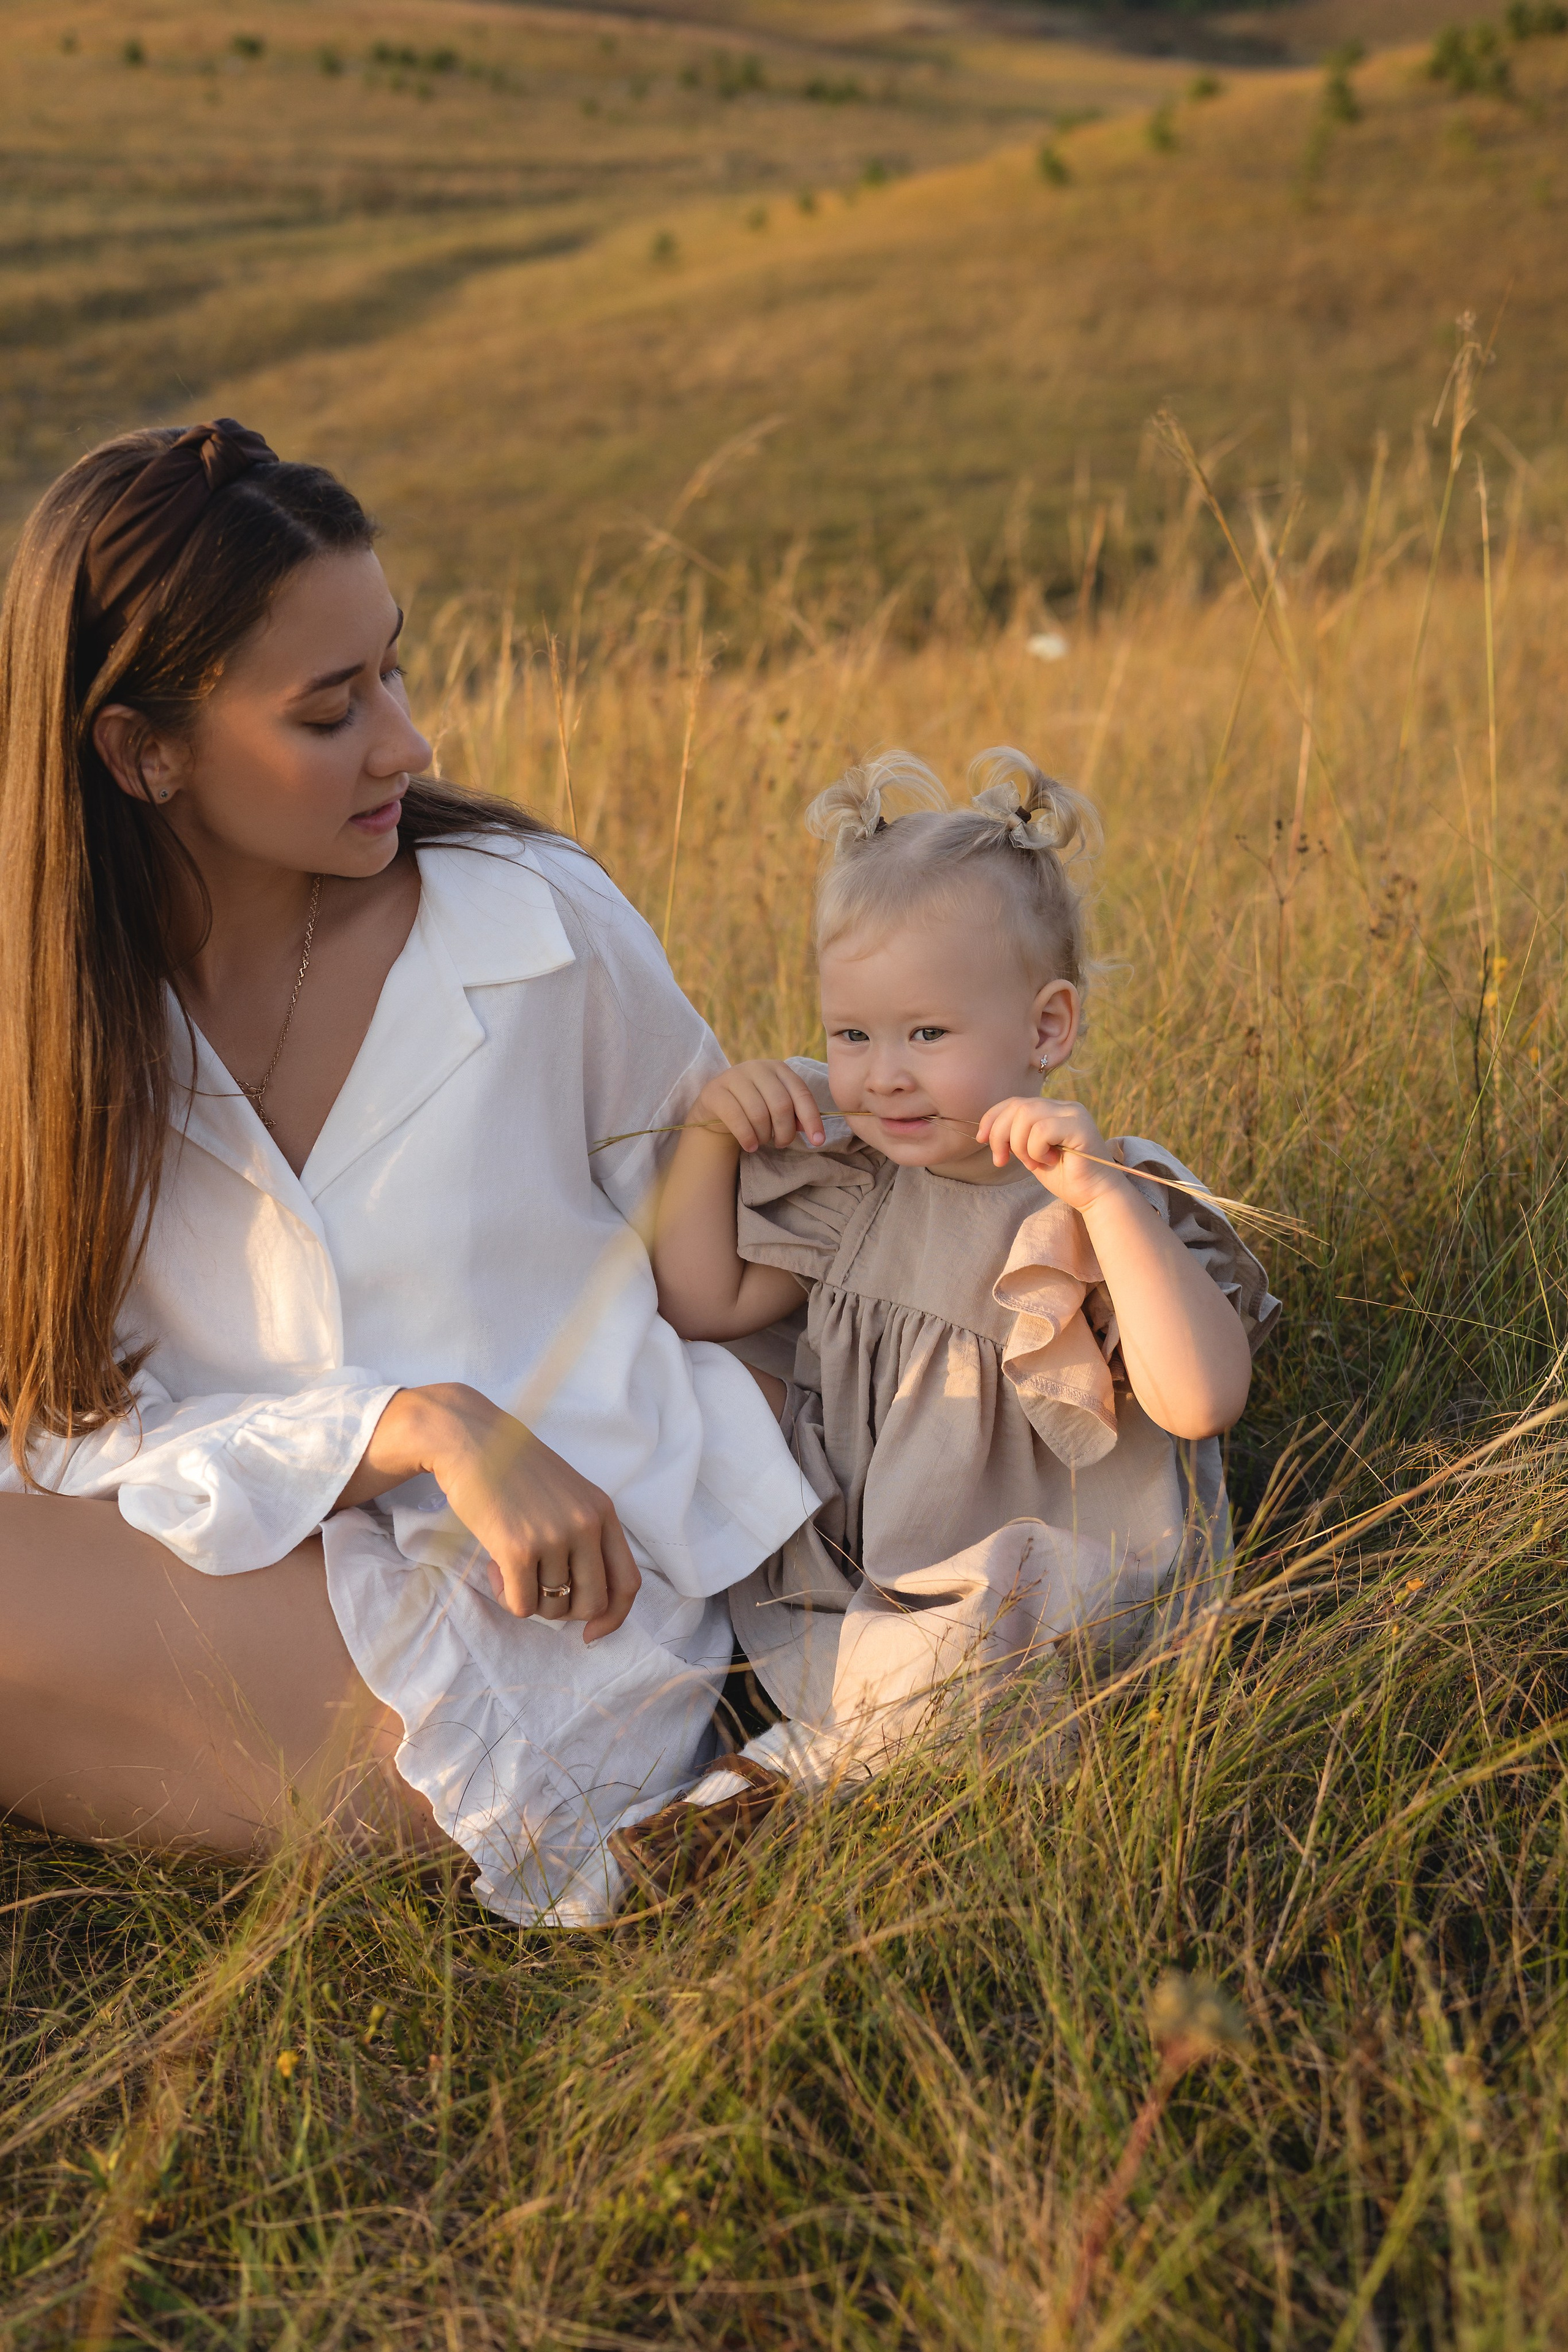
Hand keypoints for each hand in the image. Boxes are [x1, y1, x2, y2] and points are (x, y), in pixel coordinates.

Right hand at [348, 1385, 640, 1641]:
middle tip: (537, 1590)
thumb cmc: (512, 1469)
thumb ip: (583, 1535)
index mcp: (603, 1511)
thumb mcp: (567, 1494)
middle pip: (592, 1604)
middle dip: (564, 1611)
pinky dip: (506, 1598)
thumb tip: (582, 1600)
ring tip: (510, 1569)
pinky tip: (494, 1570)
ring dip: (529, 1600)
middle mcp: (586, 1525)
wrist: (469, 1441)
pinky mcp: (517, 1549)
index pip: (628, 1583)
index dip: (613, 1617)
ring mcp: (554, 1537)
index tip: (591, 1632)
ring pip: (552, 1607)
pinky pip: (522, 1605)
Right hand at [693, 1060, 825, 1151]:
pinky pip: (736, 1118)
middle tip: (781, 1143)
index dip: (812, 1119)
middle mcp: (757, 1068)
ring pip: (758, 1113)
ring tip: (762, 1142)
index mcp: (779, 1068)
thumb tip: (811, 1131)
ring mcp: (734, 1077)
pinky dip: (747, 1137)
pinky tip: (750, 1146)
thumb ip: (795, 1114)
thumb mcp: (776, 1106)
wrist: (716, 1106)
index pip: (801, 1093)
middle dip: (785, 1132)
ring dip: (764, 1136)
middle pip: (781, 1105)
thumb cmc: (753, 1107)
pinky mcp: (715, 1091)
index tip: (818, 1141)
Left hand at [974, 1095, 1127, 1213]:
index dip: (992, 1118)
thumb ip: (1015, 1137)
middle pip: (1018, 1107)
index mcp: (1052, 1110)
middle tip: (1002, 1160)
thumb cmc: (1064, 1177)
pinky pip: (1042, 1130)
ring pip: (1027, 1116)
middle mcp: (1064, 1106)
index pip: (1015, 1102)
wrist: (1094, 1195)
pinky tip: (1048, 1161)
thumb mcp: (1031, 1153)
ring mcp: (1074, 1114)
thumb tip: (986, 1132)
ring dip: (1020, 1145)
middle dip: (1000, 1135)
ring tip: (1032, 1163)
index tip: (981, 1139)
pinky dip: (1036, 1149)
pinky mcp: (1080, 1126)